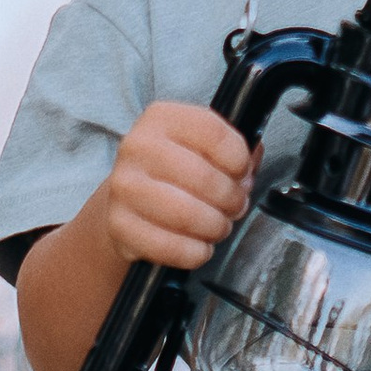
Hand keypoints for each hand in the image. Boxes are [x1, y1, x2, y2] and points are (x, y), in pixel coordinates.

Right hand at [105, 102, 255, 270]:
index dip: (239, 160)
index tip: (242, 172)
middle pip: (205, 178)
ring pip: (189, 216)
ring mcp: (124, 187)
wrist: (129, 200)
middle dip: (232, 200)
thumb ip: (235, 149)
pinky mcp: (119, 226)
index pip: (213, 132)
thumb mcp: (202, 147)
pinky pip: (173, 248)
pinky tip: (197, 244)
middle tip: (234, 206)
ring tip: (217, 225)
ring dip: (215, 227)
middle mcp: (137, 147)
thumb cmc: (174, 172)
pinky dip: (196, 252)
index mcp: (161, 118)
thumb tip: (251, 163)